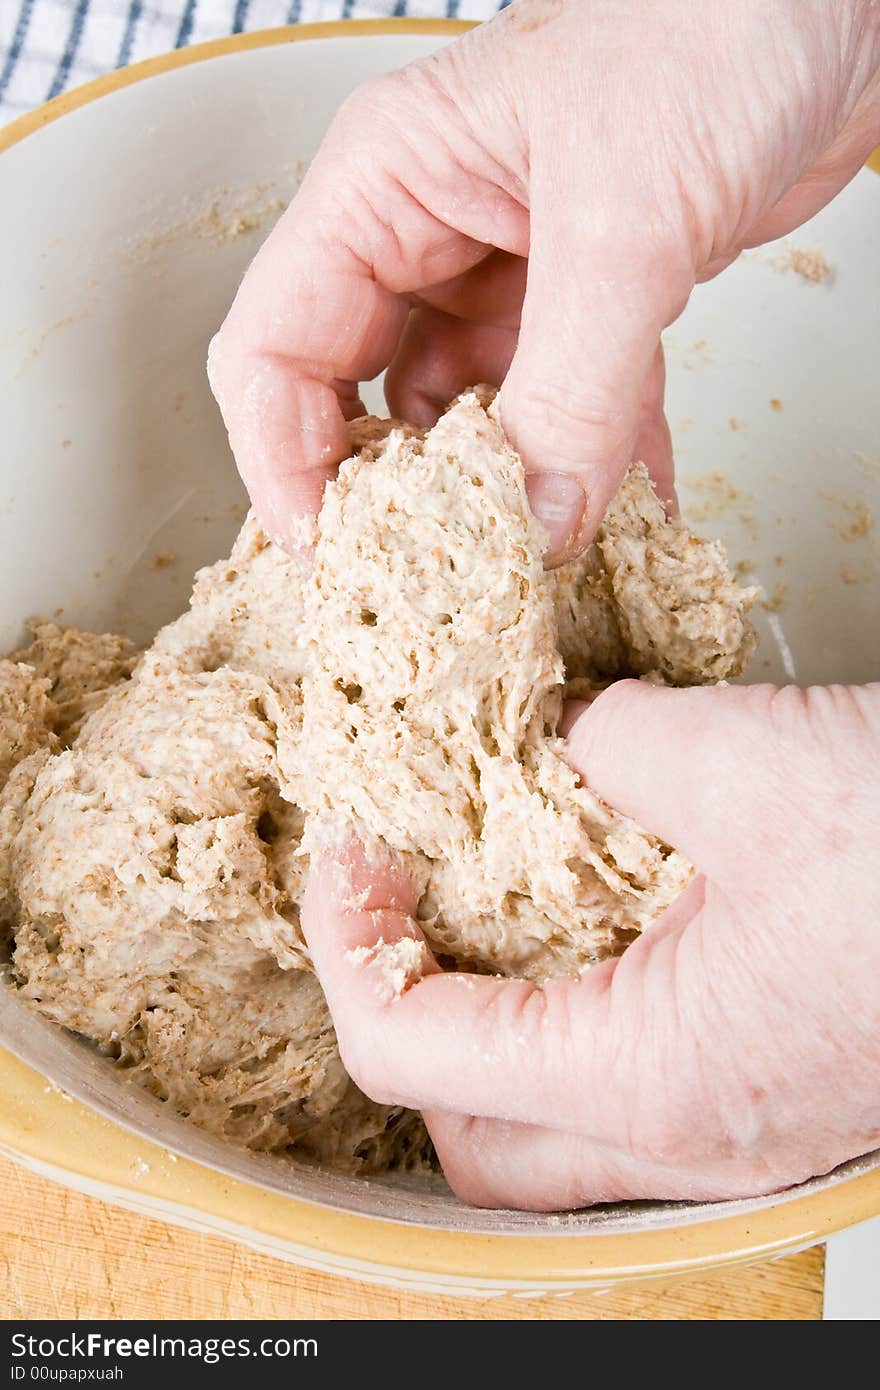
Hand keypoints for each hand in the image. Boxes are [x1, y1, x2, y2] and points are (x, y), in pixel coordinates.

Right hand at [209, 0, 879, 559]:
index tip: (330, 557)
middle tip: (424, 582)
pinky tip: (624, 518)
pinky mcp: (587, 299)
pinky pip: (566, 409)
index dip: (284, 467)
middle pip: (358, 398)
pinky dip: (594, 467)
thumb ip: (575, 389)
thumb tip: (535, 525)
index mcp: (382, 186)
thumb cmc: (715, 22)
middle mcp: (429, 233)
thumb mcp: (625, 219)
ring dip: (503, 495)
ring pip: (469, 418)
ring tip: (531, 565)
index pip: (275, 349)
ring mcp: (508, 269)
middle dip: (391, 497)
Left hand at [301, 682, 879, 1208]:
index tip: (353, 847)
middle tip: (398, 893)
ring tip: (480, 903)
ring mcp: (733, 1132)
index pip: (412, 1050)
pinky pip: (625, 1087)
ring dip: (487, 1020)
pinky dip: (575, 1010)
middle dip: (404, 1006)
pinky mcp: (770, 1097)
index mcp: (654, 1075)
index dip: (351, 939)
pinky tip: (589, 917)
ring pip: (544, 1128)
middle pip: (465, 1125)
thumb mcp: (747, 757)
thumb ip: (610, 738)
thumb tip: (563, 733)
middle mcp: (686, 1139)